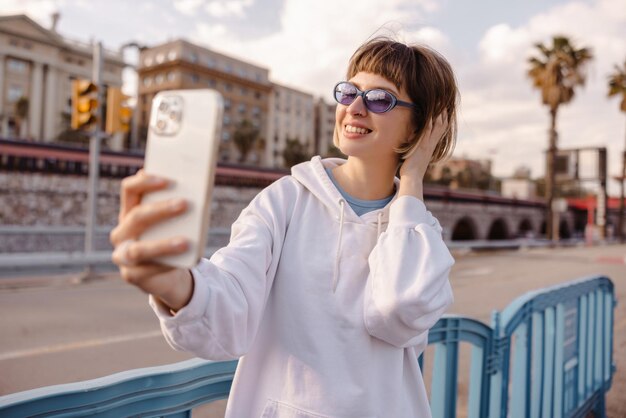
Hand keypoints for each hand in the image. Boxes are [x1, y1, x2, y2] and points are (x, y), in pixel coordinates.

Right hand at [109, 170, 193, 310]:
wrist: (165, 274)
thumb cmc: (170, 240)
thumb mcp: (172, 223)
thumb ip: (175, 207)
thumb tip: (196, 191)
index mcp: (129, 212)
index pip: (129, 190)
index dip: (145, 182)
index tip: (167, 180)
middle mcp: (122, 233)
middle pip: (136, 217)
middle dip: (161, 210)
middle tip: (185, 204)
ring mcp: (122, 256)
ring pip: (139, 249)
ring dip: (163, 244)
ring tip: (185, 242)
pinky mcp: (132, 276)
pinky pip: (149, 270)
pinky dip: (167, 264)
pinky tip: (184, 261)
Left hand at [398, 112, 448, 199]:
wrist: (412, 178)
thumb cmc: (412, 171)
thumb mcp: (416, 157)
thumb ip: (416, 150)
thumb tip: (412, 144)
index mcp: (431, 147)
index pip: (440, 132)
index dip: (443, 122)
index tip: (444, 113)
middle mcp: (431, 144)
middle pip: (441, 127)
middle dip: (443, 115)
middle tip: (445, 104)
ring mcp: (428, 144)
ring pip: (437, 127)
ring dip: (439, 114)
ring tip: (441, 104)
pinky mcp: (422, 145)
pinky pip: (427, 131)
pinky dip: (430, 122)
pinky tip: (431, 114)